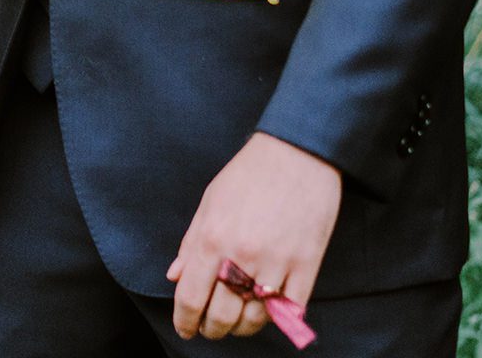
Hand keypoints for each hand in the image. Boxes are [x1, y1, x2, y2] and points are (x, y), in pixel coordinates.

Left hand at [167, 132, 341, 340]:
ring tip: (236, 321)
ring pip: (255, 320)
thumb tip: (175, 278)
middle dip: (212, 329)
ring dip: (241, 328)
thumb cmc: (248, 174)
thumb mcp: (209, 202)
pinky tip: (266, 312)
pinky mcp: (306, 265)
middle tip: (210, 328)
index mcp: (212, 238)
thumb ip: (190, 243)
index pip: (191, 297)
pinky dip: (276, 318)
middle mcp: (242, 256)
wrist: (297, 153)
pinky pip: (290, 310)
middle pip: (222, 316)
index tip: (185, 328)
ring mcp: (276, 263)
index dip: (185, 320)